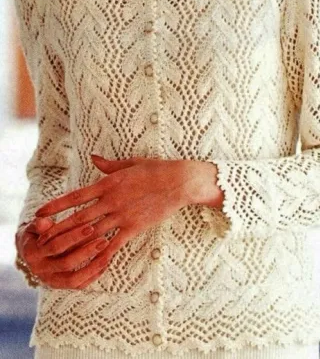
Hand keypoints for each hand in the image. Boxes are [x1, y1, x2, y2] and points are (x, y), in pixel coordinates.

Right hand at [15, 217, 108, 288]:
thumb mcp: (35, 226)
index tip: (91, 227)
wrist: (32, 250)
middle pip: (66, 264)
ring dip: (92, 267)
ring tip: (108, 254)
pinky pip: (79, 286)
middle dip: (86, 252)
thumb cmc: (38, 232)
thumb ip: (40, 224)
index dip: (73, 237)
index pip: (55, 246)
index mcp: (32, 254)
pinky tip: (105, 263)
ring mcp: (50, 281)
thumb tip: (43, 222)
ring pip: (73, 279)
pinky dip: (93, 276)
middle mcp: (39, 270)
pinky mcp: (61, 286)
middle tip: (104, 241)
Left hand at [33, 155, 209, 287]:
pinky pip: (114, 243)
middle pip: (79, 218)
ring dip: (74, 243)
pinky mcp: (134, 227)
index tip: (41, 213)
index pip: (76, 196)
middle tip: (40, 239)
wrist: (178, 182)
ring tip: (57, 253)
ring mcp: (122, 215)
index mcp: (108, 183)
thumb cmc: (155, 169)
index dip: (56, 205)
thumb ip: (109, 165)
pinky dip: (101, 254)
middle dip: (58, 229)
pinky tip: (90, 263)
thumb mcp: (130, 163)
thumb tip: (93, 157)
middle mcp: (111, 201)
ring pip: (92, 232)